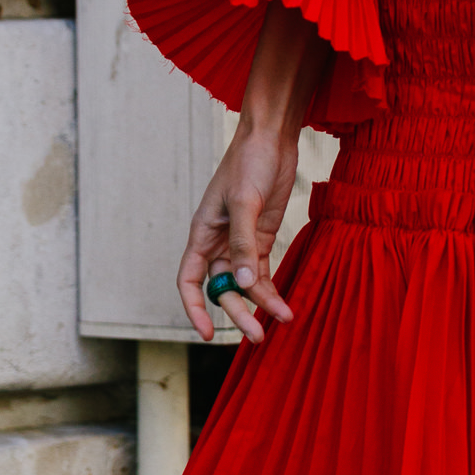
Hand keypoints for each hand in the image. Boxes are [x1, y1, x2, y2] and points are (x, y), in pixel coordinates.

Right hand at [177, 122, 298, 344]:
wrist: (272, 138)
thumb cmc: (249, 162)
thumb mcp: (245, 201)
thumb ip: (244, 244)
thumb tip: (244, 285)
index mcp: (202, 234)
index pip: (189, 281)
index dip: (195, 309)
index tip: (208, 334)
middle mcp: (218, 243)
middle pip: (223, 289)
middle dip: (239, 313)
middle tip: (258, 336)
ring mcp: (240, 242)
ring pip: (246, 284)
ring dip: (261, 305)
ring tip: (283, 321)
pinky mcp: (261, 238)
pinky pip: (263, 273)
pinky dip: (272, 289)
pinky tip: (285, 305)